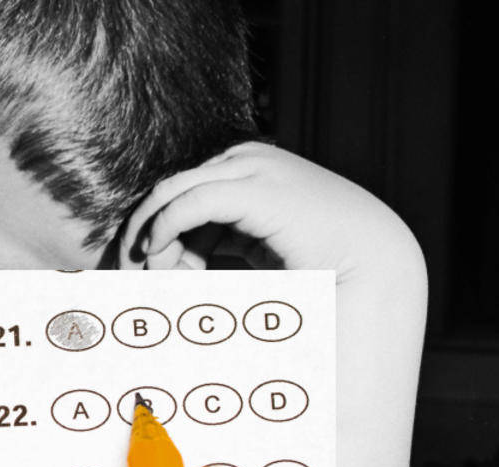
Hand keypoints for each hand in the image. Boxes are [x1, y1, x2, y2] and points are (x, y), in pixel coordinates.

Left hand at [119, 142, 420, 277]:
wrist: (371, 261)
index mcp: (249, 173)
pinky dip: (166, 226)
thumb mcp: (257, 249)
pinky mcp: (254, 187)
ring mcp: (252, 168)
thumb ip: (221, 245)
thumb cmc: (319, 265)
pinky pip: (191, 201)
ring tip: (148, 272)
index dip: (159, 230)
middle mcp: (248, 162)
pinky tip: (157, 253)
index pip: (184, 192)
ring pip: (173, 192)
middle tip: (127, 269)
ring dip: (152, 233)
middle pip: (172, 188)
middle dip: (145, 228)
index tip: (148, 271)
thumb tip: (175, 266)